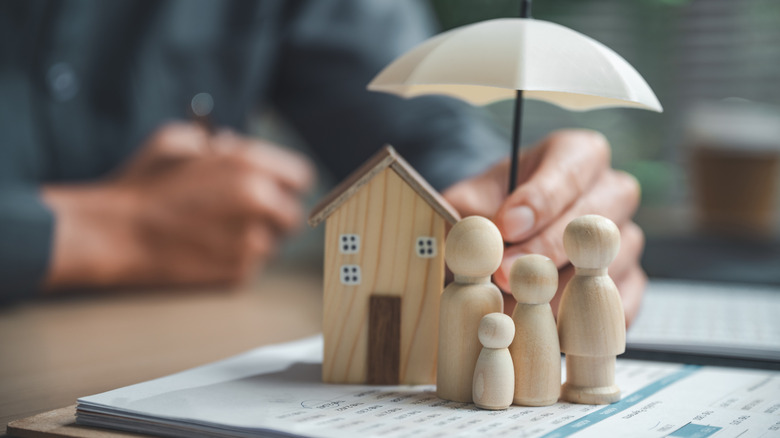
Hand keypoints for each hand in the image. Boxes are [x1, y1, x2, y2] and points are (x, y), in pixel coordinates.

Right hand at [43, 123, 314, 289]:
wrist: (115, 234)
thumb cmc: (142, 185)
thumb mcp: (178, 141)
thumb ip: (216, 141)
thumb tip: (235, 145)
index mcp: (249, 165)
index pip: (301, 176)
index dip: (285, 183)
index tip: (274, 189)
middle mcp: (259, 202)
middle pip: (292, 215)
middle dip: (273, 215)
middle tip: (245, 216)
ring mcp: (252, 240)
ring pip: (274, 243)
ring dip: (254, 239)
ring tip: (213, 232)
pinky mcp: (240, 272)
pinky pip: (252, 266)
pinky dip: (235, 261)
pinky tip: (204, 249)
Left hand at [443, 130, 645, 324]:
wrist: (503, 243)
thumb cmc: (492, 211)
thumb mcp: (471, 201)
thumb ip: (468, 212)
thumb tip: (472, 235)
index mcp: (576, 155)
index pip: (571, 168)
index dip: (540, 199)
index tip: (506, 226)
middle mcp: (611, 191)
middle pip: (596, 218)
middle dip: (546, 249)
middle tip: (505, 273)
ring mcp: (627, 238)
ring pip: (610, 263)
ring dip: (561, 288)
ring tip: (517, 304)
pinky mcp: (631, 281)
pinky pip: (621, 303)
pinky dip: (586, 318)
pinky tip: (549, 326)